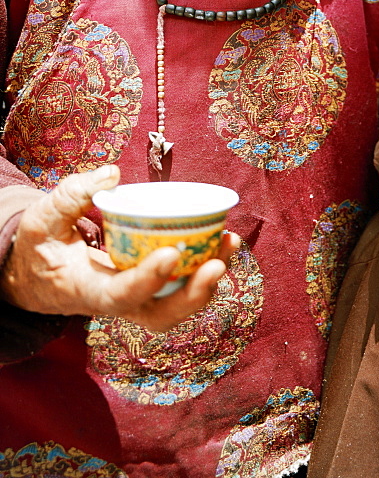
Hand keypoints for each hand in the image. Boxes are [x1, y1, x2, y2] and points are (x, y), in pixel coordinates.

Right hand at [0, 165, 239, 331]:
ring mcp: (137, 299)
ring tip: (230, 243)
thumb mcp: (43, 218)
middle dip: (192, 294)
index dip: (145, 281)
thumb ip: (72, 196)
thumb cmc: (42, 245)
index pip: (118, 296)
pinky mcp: (151, 288)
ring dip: (208, 280)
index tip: (169, 255)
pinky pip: (182, 287)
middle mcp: (116, 302)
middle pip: (159, 314)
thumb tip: (111, 175)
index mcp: (86, 289)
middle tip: (217, 263)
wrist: (39, 274)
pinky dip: (206, 267)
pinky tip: (224, 241)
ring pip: (177, 305)